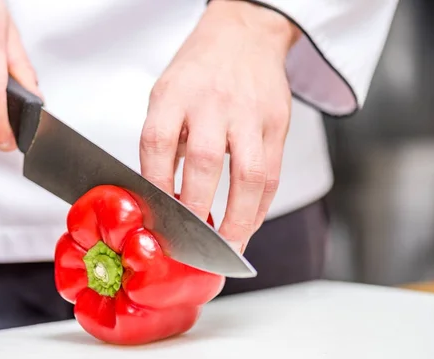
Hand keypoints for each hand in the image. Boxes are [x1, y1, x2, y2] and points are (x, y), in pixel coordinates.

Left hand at [140, 0, 300, 251]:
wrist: (244, 35)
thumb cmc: (199, 72)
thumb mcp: (166, 93)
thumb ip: (163, 140)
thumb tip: (160, 197)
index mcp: (175, 94)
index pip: (158, 142)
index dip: (156, 184)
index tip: (157, 215)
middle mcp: (213, 102)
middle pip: (205, 161)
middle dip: (197, 210)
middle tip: (191, 243)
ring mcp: (249, 113)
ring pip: (250, 174)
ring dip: (239, 219)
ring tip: (228, 248)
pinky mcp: (277, 124)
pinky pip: (273, 174)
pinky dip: (260, 207)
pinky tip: (249, 225)